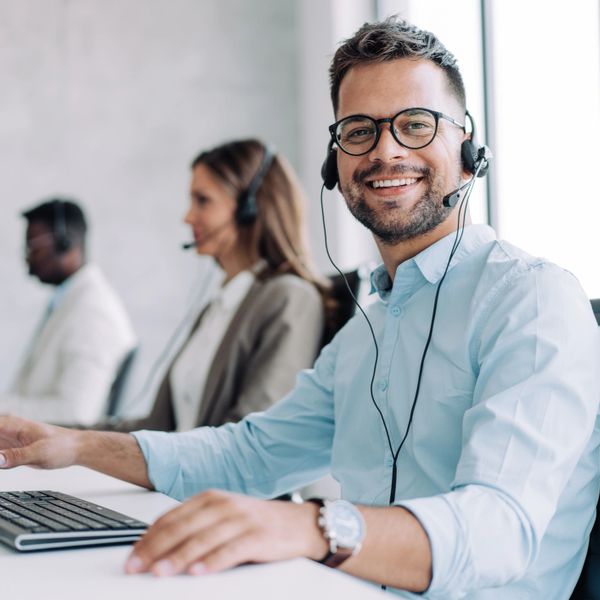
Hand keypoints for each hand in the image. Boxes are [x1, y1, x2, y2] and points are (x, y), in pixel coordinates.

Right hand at [0, 414, 80, 468]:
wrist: (76, 448)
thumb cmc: (62, 446)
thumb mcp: (41, 452)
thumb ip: (18, 456)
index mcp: (12, 425)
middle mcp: (6, 430)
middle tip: (2, 461)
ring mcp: (7, 440)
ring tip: (8, 462)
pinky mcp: (9, 450)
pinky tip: (2, 464)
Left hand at [124, 489, 327, 576]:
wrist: (299, 523)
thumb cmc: (256, 523)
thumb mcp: (222, 517)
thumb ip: (194, 527)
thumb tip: (157, 547)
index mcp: (211, 498)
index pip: (171, 518)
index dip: (148, 538)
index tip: (132, 556)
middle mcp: (223, 505)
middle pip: (181, 528)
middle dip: (154, 549)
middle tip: (136, 567)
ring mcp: (240, 519)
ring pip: (202, 539)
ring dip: (177, 558)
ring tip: (159, 572)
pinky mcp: (257, 535)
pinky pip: (230, 550)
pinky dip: (212, 562)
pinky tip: (198, 572)